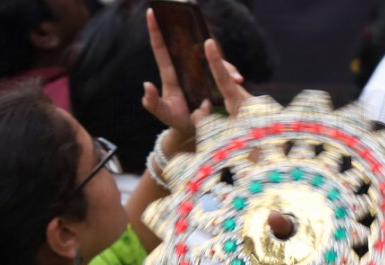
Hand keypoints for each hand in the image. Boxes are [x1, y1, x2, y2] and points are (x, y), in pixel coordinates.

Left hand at [142, 11, 249, 150]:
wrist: (191, 132)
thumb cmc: (176, 120)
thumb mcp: (164, 114)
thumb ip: (152, 103)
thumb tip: (146, 85)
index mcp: (170, 75)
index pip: (161, 49)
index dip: (155, 31)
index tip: (151, 12)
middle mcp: (186, 70)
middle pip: (193, 48)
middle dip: (201, 40)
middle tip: (204, 35)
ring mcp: (201, 74)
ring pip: (213, 61)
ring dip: (224, 65)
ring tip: (234, 75)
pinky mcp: (214, 81)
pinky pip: (224, 74)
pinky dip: (232, 76)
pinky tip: (238, 81)